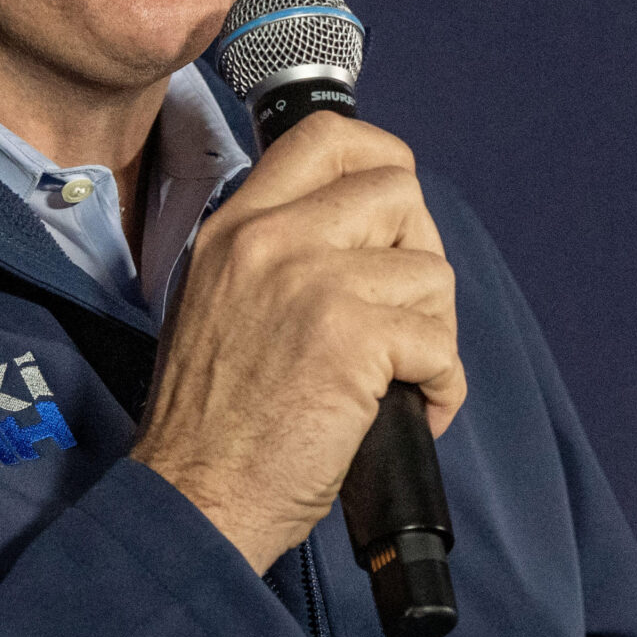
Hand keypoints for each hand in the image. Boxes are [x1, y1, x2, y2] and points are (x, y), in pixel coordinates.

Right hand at [131, 111, 463, 572]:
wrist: (193, 498)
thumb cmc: (214, 423)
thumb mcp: (220, 301)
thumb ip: (277, 253)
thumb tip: (366, 232)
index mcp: (237, 226)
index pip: (327, 138)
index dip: (382, 160)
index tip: (395, 214)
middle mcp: (270, 239)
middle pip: (399, 192)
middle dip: (421, 255)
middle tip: (403, 317)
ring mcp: (311, 283)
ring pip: (431, 271)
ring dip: (434, 331)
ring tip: (400, 376)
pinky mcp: (349, 338)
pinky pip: (440, 342)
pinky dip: (443, 386)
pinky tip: (413, 410)